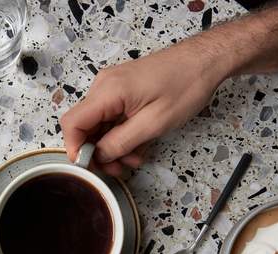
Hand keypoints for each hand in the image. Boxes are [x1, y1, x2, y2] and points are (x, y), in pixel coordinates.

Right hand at [61, 41, 227, 175]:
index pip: (72, 123)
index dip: (75, 148)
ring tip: (134, 158)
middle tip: (118, 169)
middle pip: (84, 126)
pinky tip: (137, 145)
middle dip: (98, 151)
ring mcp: (112, 87)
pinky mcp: (122, 90)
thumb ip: (120, 142)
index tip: (91, 167)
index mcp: (107, 91)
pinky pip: (111, 117)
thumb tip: (97, 156)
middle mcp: (103, 86)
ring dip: (112, 145)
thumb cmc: (185, 86)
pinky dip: (120, 134)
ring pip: (98, 124)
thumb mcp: (153, 123)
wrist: (205, 61)